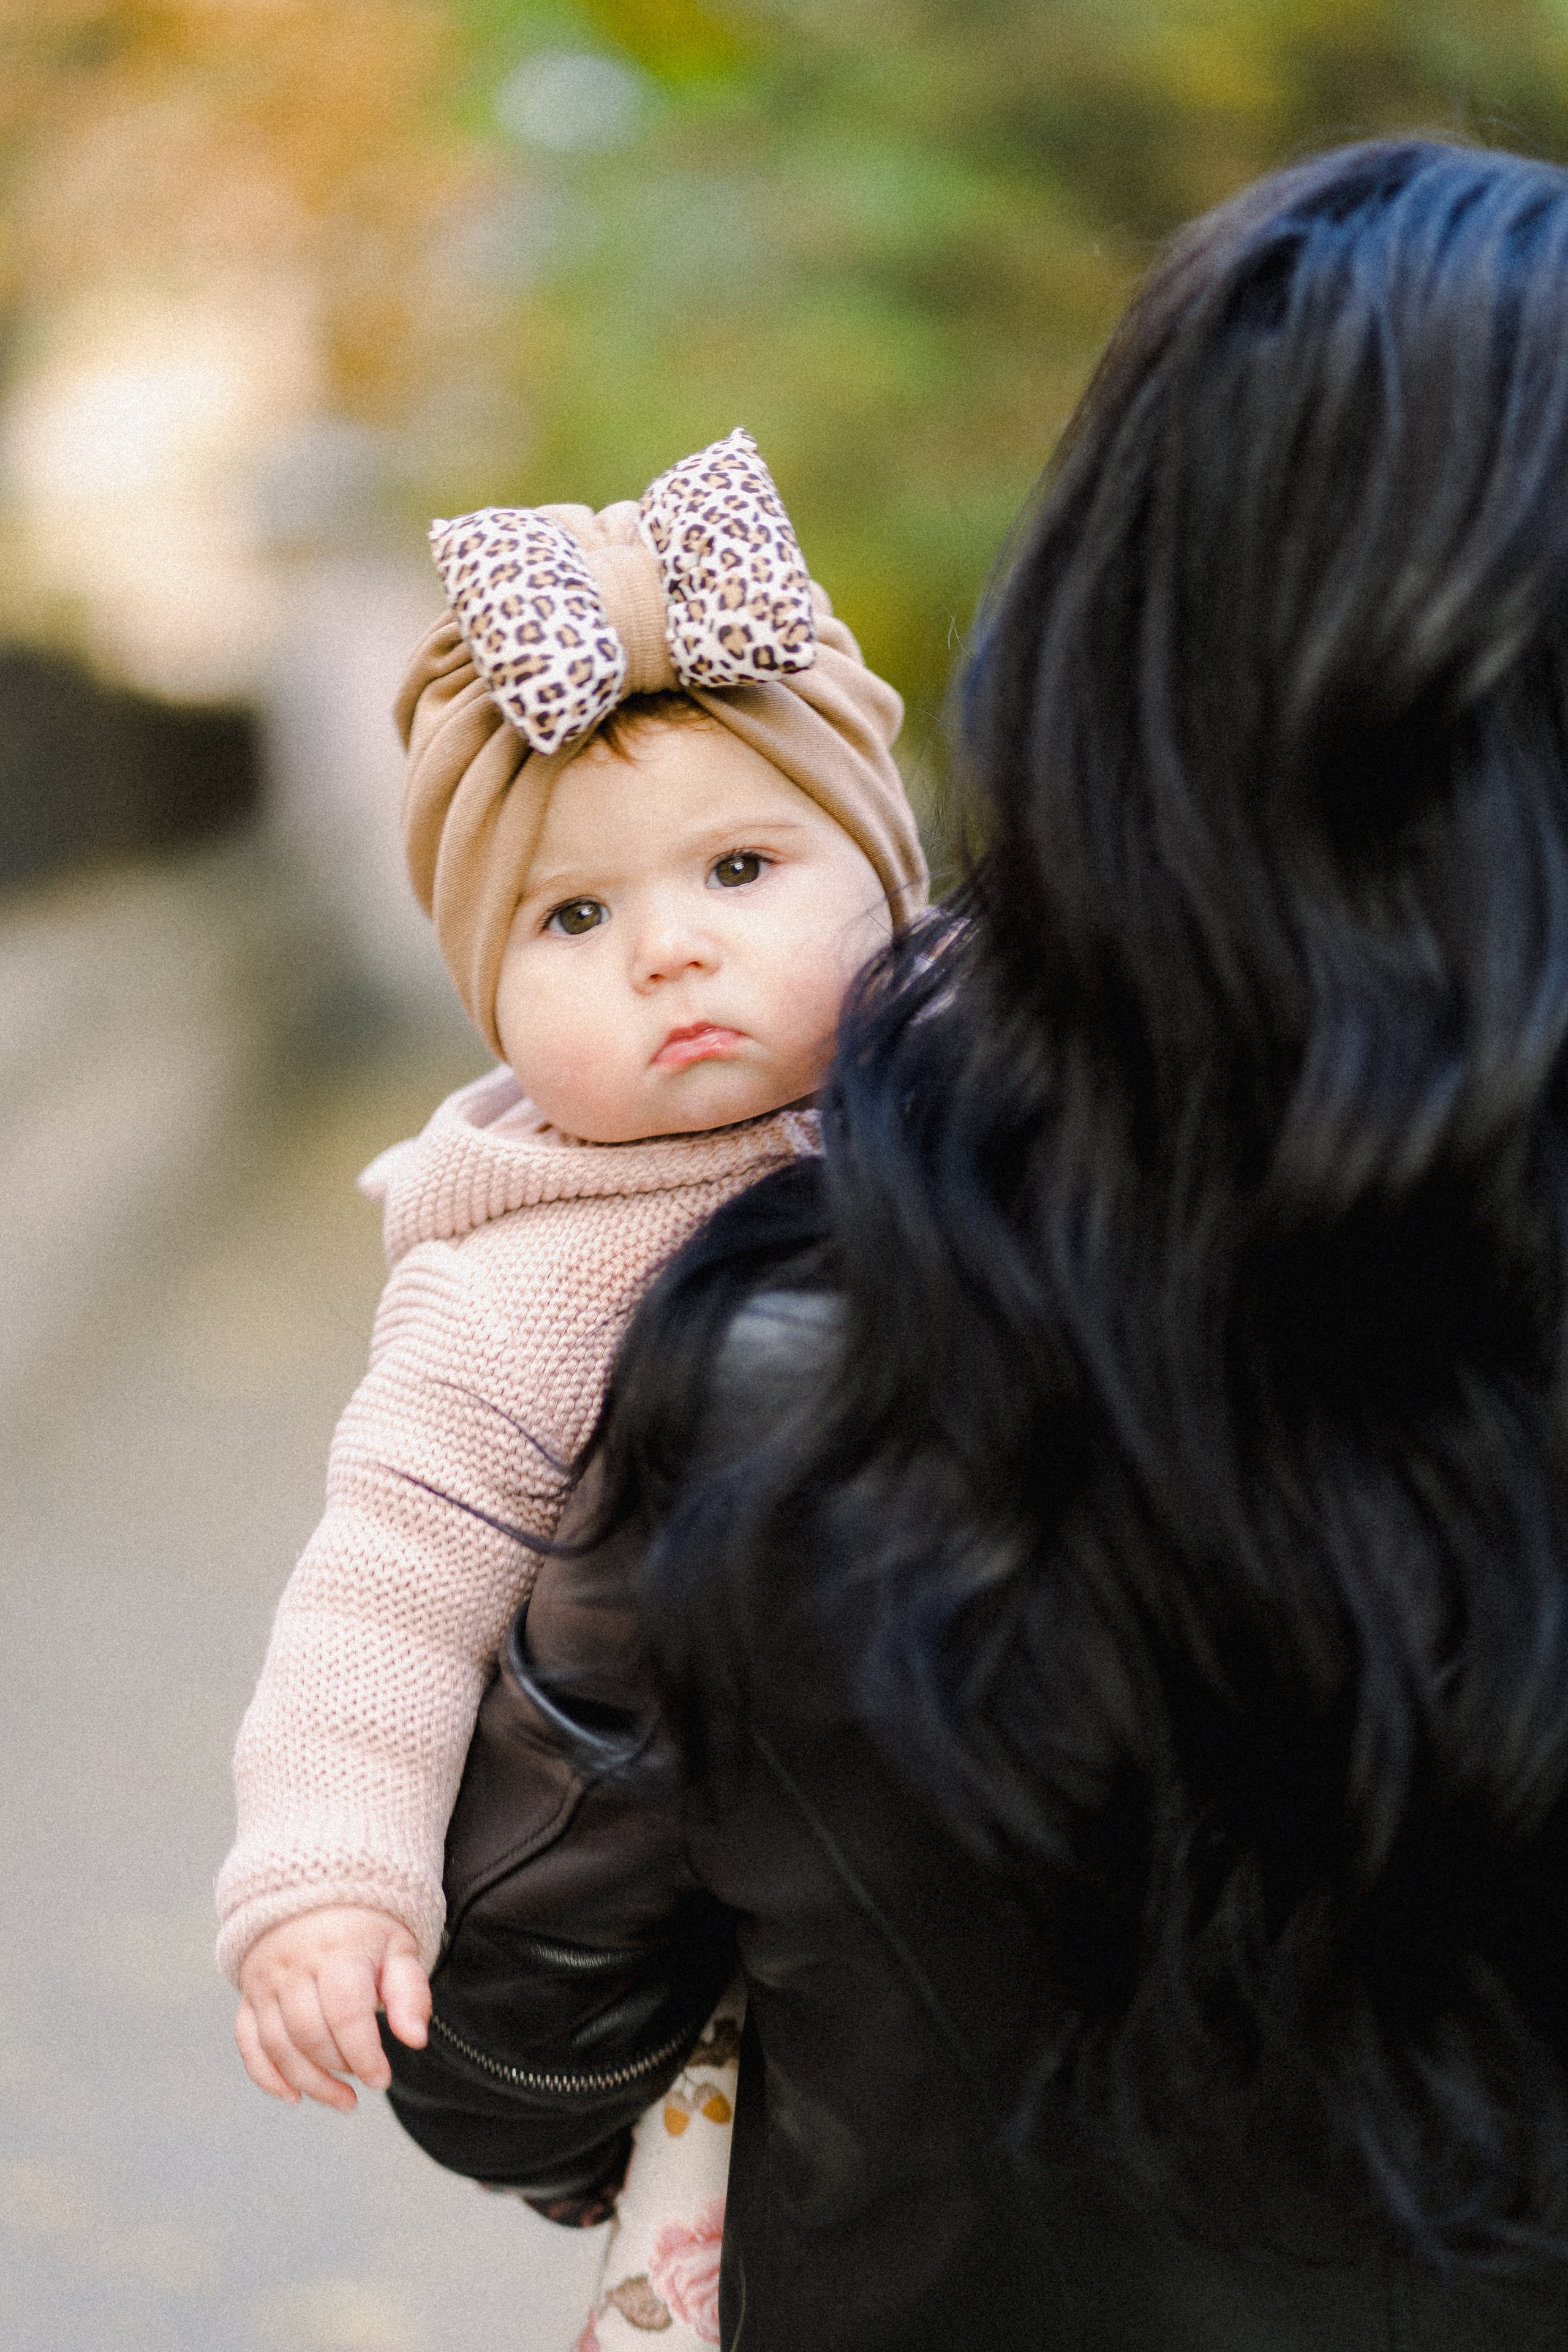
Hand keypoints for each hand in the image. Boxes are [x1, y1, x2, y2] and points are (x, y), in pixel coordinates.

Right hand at [235, 1905, 431, 2111]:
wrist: (313, 1890)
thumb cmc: (364, 1926)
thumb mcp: (398, 1946)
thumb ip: (410, 1992)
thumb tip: (416, 2038)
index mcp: (337, 1950)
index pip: (346, 2014)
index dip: (364, 2055)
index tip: (382, 2080)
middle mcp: (294, 1966)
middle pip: (309, 2034)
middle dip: (339, 2069)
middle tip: (364, 2082)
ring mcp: (265, 1982)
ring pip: (277, 2045)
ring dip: (309, 2083)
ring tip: (342, 2100)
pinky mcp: (249, 1996)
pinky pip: (248, 2043)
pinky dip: (267, 2076)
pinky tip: (293, 2096)